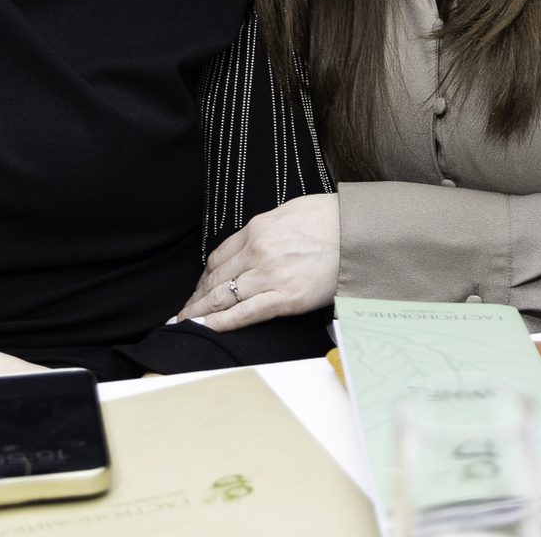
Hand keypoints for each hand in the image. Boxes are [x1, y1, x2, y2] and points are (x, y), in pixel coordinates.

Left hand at [177, 193, 339, 330]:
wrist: (360, 231)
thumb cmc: (332, 219)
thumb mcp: (290, 212)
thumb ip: (266, 229)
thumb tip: (252, 242)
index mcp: (257, 229)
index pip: (217, 258)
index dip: (203, 278)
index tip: (198, 290)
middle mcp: (257, 251)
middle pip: (214, 280)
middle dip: (194, 299)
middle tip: (181, 313)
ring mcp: (270, 276)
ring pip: (222, 298)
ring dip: (199, 313)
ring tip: (185, 324)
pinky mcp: (285, 298)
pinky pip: (244, 314)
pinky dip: (220, 323)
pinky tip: (204, 328)